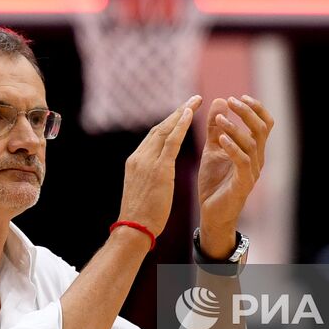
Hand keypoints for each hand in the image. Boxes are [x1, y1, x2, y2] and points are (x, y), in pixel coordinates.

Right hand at [116, 96, 200, 237]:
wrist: (133, 229)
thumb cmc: (141, 216)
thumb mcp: (144, 189)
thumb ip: (150, 175)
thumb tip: (159, 172)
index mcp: (135, 161)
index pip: (153, 136)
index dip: (169, 123)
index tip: (182, 112)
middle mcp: (139, 156)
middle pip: (159, 128)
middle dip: (177, 112)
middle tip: (192, 100)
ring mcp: (147, 161)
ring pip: (165, 130)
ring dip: (181, 113)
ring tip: (195, 101)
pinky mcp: (158, 169)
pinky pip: (171, 142)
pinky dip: (180, 126)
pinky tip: (190, 114)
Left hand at [196, 95, 272, 249]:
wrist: (211, 213)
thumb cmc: (215, 181)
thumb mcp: (213, 148)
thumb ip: (216, 127)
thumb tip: (220, 99)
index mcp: (253, 150)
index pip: (265, 124)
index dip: (256, 108)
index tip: (240, 96)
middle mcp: (257, 159)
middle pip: (262, 129)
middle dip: (248, 112)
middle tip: (232, 101)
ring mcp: (252, 172)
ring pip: (252, 144)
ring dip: (235, 128)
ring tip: (219, 119)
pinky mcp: (243, 184)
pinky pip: (242, 162)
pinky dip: (233, 147)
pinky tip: (221, 139)